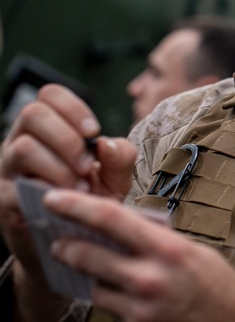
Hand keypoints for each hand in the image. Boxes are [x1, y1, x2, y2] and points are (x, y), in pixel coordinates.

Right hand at [0, 84, 135, 274]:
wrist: (72, 241)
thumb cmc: (92, 200)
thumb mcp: (116, 177)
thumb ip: (120, 157)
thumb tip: (106, 143)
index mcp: (47, 129)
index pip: (49, 95)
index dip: (74, 107)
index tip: (94, 132)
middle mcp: (21, 142)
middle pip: (32, 113)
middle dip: (68, 138)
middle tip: (87, 165)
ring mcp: (8, 170)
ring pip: (23, 147)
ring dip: (60, 165)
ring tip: (80, 185)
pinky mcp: (3, 199)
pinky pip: (17, 185)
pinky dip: (49, 190)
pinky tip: (68, 200)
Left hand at [45, 189, 234, 321]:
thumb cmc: (217, 284)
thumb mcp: (191, 249)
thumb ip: (155, 238)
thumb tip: (122, 224)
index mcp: (167, 249)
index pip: (110, 219)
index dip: (76, 206)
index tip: (55, 198)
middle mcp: (149, 278)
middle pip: (88, 255)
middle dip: (66, 246)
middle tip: (57, 239)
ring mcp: (140, 307)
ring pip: (93, 285)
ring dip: (87, 274)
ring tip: (89, 265)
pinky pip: (108, 307)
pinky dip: (108, 295)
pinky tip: (115, 288)